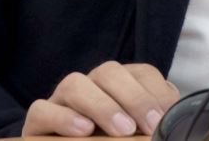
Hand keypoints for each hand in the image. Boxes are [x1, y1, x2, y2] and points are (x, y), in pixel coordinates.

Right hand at [23, 61, 180, 136]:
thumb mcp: (135, 135)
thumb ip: (149, 128)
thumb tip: (171, 124)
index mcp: (119, 89)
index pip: (141, 73)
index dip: (154, 91)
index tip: (165, 118)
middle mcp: (90, 88)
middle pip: (109, 73)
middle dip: (133, 97)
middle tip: (147, 125)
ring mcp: (60, 102)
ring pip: (74, 84)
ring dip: (101, 105)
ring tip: (121, 130)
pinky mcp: (37, 123)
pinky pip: (41, 110)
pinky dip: (62, 118)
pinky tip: (83, 130)